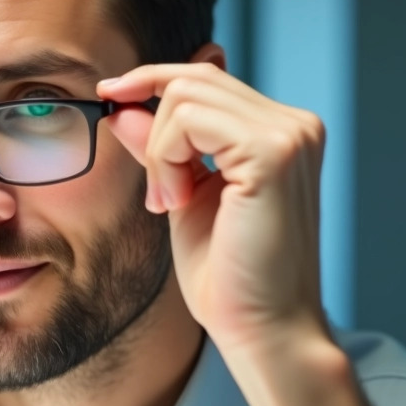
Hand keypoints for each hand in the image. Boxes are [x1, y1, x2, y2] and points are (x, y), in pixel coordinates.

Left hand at [98, 63, 330, 366]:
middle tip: (158, 195)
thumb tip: (124, 106)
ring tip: (171, 203)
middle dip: (153, 133)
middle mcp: (295, 125)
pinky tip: (177, 202)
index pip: (208, 77)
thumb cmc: (228, 275)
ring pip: (185, 95)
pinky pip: (188, 120)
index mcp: (281, 132)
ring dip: (159, 152)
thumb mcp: (182, 195)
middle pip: (193, 80)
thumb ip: (160, 148)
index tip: (110, 93)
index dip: (153, 79)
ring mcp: (290, 134)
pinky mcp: (273, 152)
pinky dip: (165, 160)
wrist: (261, 328)